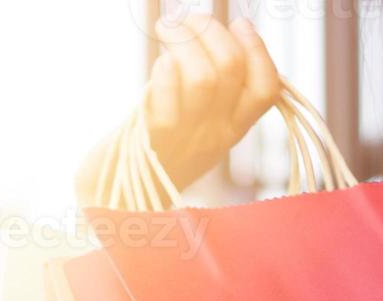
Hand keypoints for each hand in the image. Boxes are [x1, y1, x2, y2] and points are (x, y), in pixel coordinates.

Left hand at [78, 14, 280, 205]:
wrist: (115, 200)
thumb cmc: (153, 150)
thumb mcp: (196, 124)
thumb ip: (213, 90)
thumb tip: (221, 35)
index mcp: (231, 130)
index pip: (267, 89)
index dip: (258, 50)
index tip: (238, 24)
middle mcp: (214, 135)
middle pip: (231, 70)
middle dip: (211, 30)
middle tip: (186, 19)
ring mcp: (184, 139)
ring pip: (203, 78)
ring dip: (184, 40)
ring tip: (166, 28)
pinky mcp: (150, 141)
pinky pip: (166, 105)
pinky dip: (166, 73)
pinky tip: (159, 59)